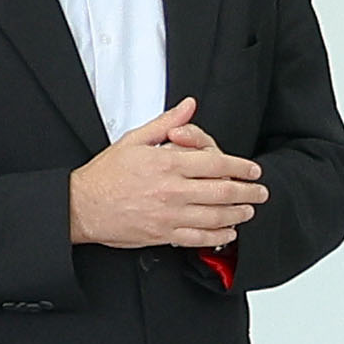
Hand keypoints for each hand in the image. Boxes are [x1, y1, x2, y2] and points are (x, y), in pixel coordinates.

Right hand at [67, 100, 267, 251]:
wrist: (83, 205)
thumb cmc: (107, 174)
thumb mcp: (134, 139)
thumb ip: (167, 123)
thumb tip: (189, 106)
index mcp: (167, 164)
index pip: (216, 163)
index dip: (240, 166)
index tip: (252, 170)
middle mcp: (172, 190)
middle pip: (222, 191)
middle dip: (248, 191)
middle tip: (260, 191)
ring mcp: (169, 215)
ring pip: (215, 216)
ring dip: (238, 213)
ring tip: (248, 210)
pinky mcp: (163, 235)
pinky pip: (199, 237)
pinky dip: (218, 234)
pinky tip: (228, 230)